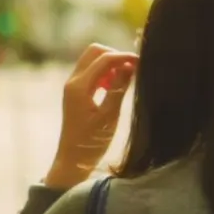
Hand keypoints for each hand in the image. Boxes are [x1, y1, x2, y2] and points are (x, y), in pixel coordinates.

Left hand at [44, 44, 137, 188]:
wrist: (72, 161)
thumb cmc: (91, 143)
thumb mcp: (109, 116)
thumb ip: (119, 88)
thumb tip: (130, 66)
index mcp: (79, 87)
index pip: (104, 59)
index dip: (124, 57)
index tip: (142, 62)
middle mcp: (72, 82)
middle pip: (94, 52)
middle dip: (114, 56)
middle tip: (131, 69)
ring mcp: (72, 86)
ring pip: (92, 60)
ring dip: (109, 65)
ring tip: (124, 81)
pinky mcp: (75, 92)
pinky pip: (90, 72)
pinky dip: (104, 73)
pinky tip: (113, 87)